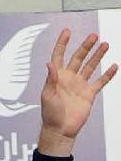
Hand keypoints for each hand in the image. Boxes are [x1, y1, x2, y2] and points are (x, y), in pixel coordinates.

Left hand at [38, 28, 117, 155]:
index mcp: (57, 77)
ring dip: (97, 56)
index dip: (62, 44)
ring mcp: (79, 85)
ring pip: (90, 66)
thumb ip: (51, 79)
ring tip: (105, 44)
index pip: (59, 56)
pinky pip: (100, 82)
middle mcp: (69, 79)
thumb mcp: (48, 95)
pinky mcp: (89, 94)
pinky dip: (107, 74)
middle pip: (78, 58)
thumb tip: (50, 63)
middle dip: (85, 47)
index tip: (67, 31)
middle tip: (93, 36)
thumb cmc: (50, 114)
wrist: (60, 129)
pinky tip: (114, 66)